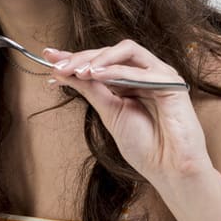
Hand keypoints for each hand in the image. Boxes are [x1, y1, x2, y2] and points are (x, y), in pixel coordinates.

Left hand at [44, 40, 212, 186]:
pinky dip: (116, 71)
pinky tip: (96, 75)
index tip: (49, 57)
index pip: (99, 62)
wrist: (169, 169)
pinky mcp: (171, 83)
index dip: (74, 58)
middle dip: (82, 57)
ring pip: (126, 51)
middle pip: (110, 53)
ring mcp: (158, 75)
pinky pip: (141, 70)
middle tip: (59, 66)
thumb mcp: (108, 112)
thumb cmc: (144, 146)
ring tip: (78, 71)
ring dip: (98, 59)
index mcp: (128, 82)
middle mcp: (143, 74)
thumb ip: (89, 90)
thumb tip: (61, 72)